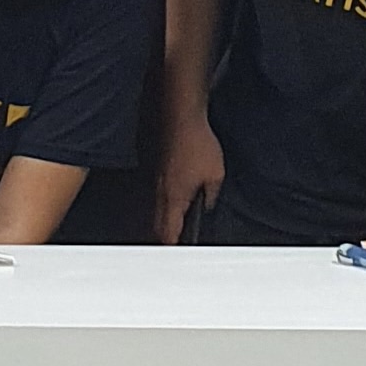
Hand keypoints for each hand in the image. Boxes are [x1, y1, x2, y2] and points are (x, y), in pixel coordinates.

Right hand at [156, 114, 225, 243]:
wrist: (176, 113)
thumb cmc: (195, 141)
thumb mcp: (215, 174)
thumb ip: (210, 195)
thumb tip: (207, 204)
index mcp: (173, 198)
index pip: (168, 234)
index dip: (172, 246)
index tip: (175, 252)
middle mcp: (158, 190)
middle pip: (157, 224)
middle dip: (165, 235)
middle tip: (173, 241)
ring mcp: (151, 176)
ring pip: (153, 205)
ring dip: (163, 214)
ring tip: (173, 217)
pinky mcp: (150, 162)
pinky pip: (153, 185)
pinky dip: (161, 193)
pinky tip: (171, 186)